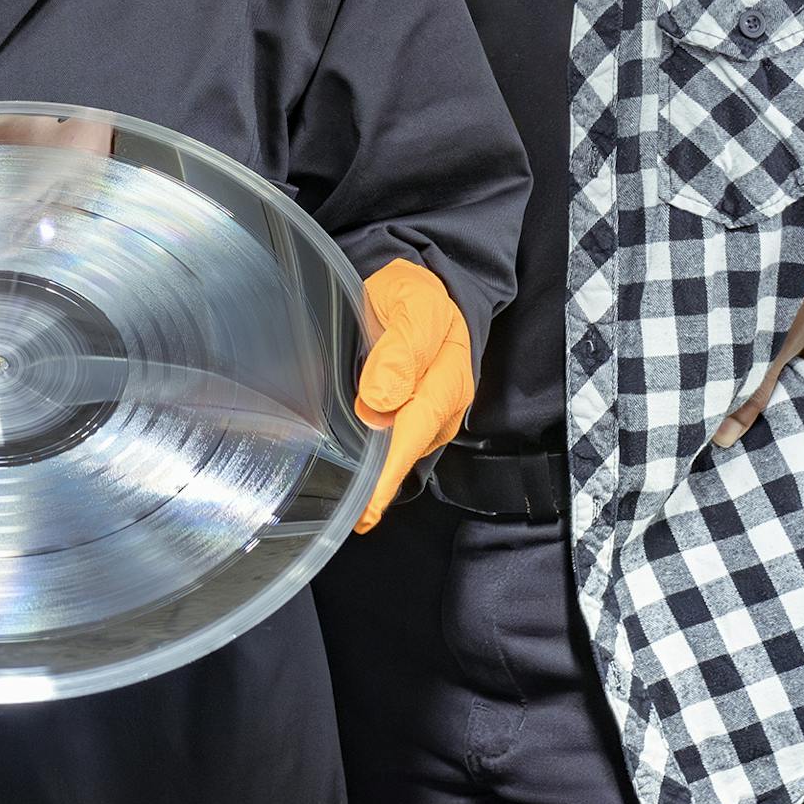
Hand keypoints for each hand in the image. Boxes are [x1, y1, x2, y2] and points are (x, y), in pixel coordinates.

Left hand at [350, 258, 474, 532]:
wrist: (422, 283)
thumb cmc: (415, 293)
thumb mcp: (412, 305)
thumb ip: (401, 350)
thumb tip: (380, 402)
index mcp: (447, 379)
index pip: (415, 431)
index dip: (391, 470)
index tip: (370, 504)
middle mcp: (442, 402)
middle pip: (411, 449)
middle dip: (385, 487)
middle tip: (358, 520)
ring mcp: (430, 409)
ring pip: (405, 448)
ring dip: (381, 476)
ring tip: (356, 509)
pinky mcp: (415, 408)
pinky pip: (399, 438)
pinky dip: (381, 459)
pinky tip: (362, 475)